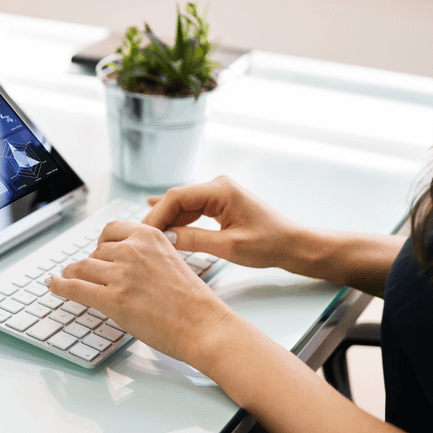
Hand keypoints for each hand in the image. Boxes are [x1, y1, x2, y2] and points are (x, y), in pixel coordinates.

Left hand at [49, 220, 233, 366]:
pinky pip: (76, 287)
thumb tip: (117, 259)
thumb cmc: (192, 301)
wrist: (204, 325)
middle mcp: (132, 250)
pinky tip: (53, 286)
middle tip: (90, 276)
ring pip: (82, 267)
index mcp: (149, 236)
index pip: (110, 231)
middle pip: (95, 252)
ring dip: (74, 275)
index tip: (96, 252)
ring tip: (69, 280)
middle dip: (91, 265)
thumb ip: (145, 255)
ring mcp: (121, 274)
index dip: (100, 244)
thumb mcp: (170, 260)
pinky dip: (60, 286)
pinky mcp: (113, 299)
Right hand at [141, 175, 303, 270]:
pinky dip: (178, 219)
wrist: (293, 244)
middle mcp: (217, 185)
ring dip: (167, 220)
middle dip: (158, 218)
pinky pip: (192, 209)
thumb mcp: (229, 247)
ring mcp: (218, 192)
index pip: (176, 197)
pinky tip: (160, 222)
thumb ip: (194, 240)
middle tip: (139, 239)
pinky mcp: (219, 202)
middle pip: (176, 199)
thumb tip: (164, 238)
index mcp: (221, 190)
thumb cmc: (269, 245)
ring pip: (182, 204)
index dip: (156, 215)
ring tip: (147, 237)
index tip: (142, 234)